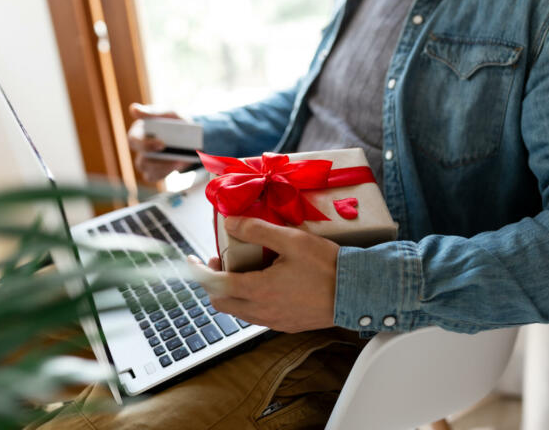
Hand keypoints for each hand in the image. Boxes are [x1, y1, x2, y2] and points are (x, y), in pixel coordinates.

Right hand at [127, 103, 191, 181]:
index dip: (145, 144)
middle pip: (139, 158)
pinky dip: (165, 172)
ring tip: (179, 160)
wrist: (192, 137)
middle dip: (157, 161)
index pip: (133, 139)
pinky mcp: (154, 171)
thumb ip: (154, 113)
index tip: (162, 144)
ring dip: (163, 167)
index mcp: (139, 131)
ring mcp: (146, 160)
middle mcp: (140, 147)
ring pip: (146, 169)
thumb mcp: (170, 114)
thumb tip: (133, 109)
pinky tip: (177, 164)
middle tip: (171, 155)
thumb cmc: (176, 122)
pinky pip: (153, 176)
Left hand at [187, 217, 339, 332]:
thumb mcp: (292, 240)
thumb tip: (230, 223)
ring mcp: (274, 321)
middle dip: (214, 282)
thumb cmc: (328, 266)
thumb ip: (258, 230)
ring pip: (238, 311)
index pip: (214, 285)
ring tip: (244, 269)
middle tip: (222, 261)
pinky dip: (249, 300)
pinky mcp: (287, 325)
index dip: (198, 272)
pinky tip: (266, 283)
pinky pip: (257, 316)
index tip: (192, 261)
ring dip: (232, 291)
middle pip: (221, 302)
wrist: (357, 293)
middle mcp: (262, 311)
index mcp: (259, 290)